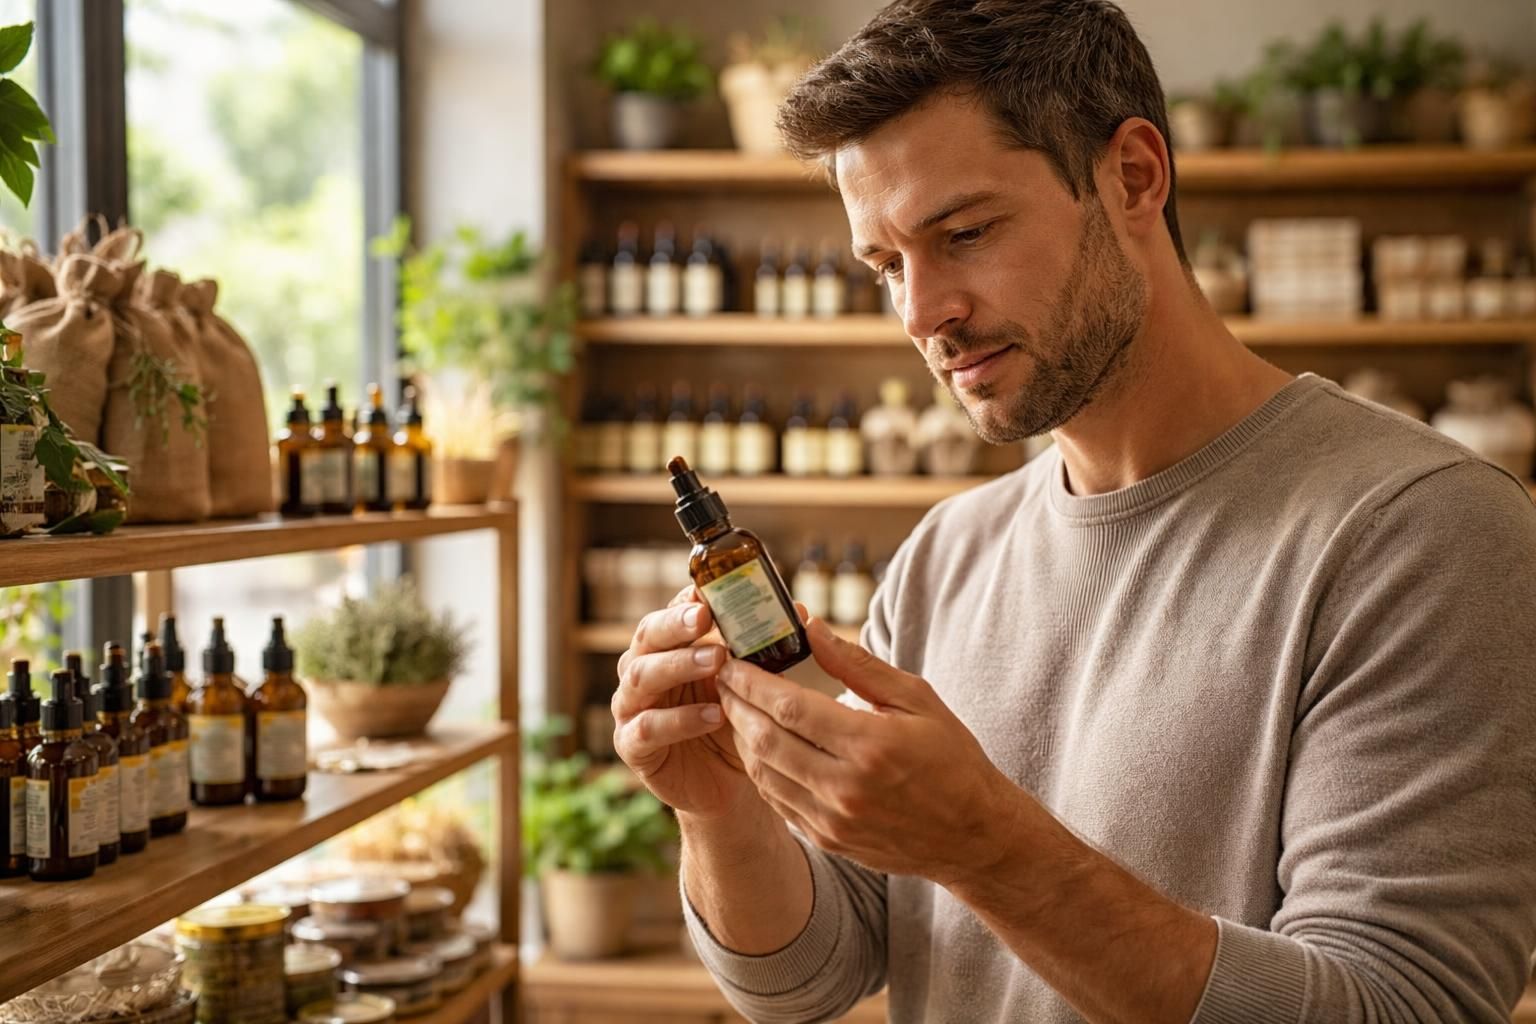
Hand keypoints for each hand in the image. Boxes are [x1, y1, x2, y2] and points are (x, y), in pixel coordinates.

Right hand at [612, 587, 755, 820]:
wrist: (727, 782)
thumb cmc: (735, 722)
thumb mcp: (751, 682)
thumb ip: (764, 648)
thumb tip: (801, 611)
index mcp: (667, 647)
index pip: (669, 612)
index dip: (686, 600)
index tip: (708, 592)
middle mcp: (642, 669)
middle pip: (647, 636)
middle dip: (676, 624)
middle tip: (706, 618)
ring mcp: (632, 707)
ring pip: (642, 676)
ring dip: (679, 665)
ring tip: (717, 663)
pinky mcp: (632, 745)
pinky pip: (648, 727)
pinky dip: (680, 719)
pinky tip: (713, 716)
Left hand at [716, 617, 1020, 887]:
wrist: (974, 835)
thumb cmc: (951, 758)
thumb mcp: (916, 699)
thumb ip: (857, 664)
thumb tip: (811, 626)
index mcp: (870, 745)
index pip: (789, 708)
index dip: (751, 682)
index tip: (731, 660)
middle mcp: (845, 787)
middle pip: (765, 740)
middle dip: (735, 704)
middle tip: (721, 678)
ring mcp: (833, 819)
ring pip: (764, 773)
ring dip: (741, 736)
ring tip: (734, 707)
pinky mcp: (828, 839)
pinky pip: (777, 801)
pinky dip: (760, 769)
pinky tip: (759, 745)